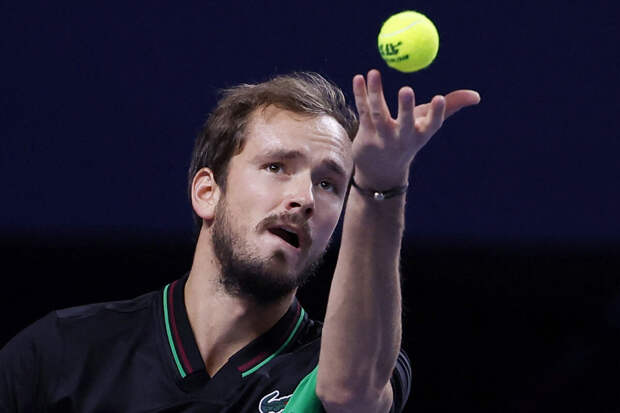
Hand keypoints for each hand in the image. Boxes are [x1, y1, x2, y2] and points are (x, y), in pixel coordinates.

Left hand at [352, 69, 479, 188]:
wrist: (381, 171)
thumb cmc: (409, 138)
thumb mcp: (428, 124)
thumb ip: (450, 107)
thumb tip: (476, 96)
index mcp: (421, 134)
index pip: (432, 125)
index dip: (436, 113)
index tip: (439, 99)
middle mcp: (402, 138)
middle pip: (404, 122)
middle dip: (406, 107)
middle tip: (406, 89)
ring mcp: (382, 137)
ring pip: (378, 113)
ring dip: (376, 93)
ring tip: (373, 73)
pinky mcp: (365, 134)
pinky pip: (363, 111)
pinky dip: (360, 94)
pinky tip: (359, 78)